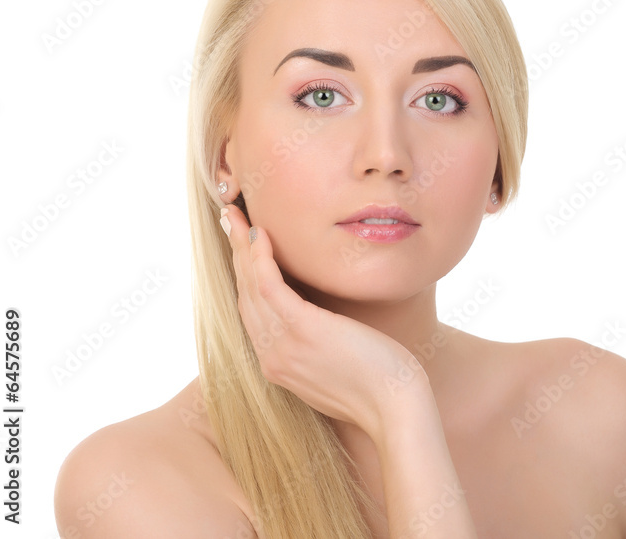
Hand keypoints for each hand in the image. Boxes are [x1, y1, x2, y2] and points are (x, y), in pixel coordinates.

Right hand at [218, 204, 425, 439]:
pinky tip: (261, 235)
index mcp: (277, 366)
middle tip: (230, 220)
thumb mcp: (337, 366)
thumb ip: (318, 347)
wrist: (395, 410)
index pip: (251, 313)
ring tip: (237, 216)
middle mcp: (271, 357)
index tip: (242, 247)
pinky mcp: (302, 331)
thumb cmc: (379, 386)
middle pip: (244, 296)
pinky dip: (261, 258)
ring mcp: (283, 346)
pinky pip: (270, 286)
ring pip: (251, 287)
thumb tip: (322, 323)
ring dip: (242, 248)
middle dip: (236, 255)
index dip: (243, 277)